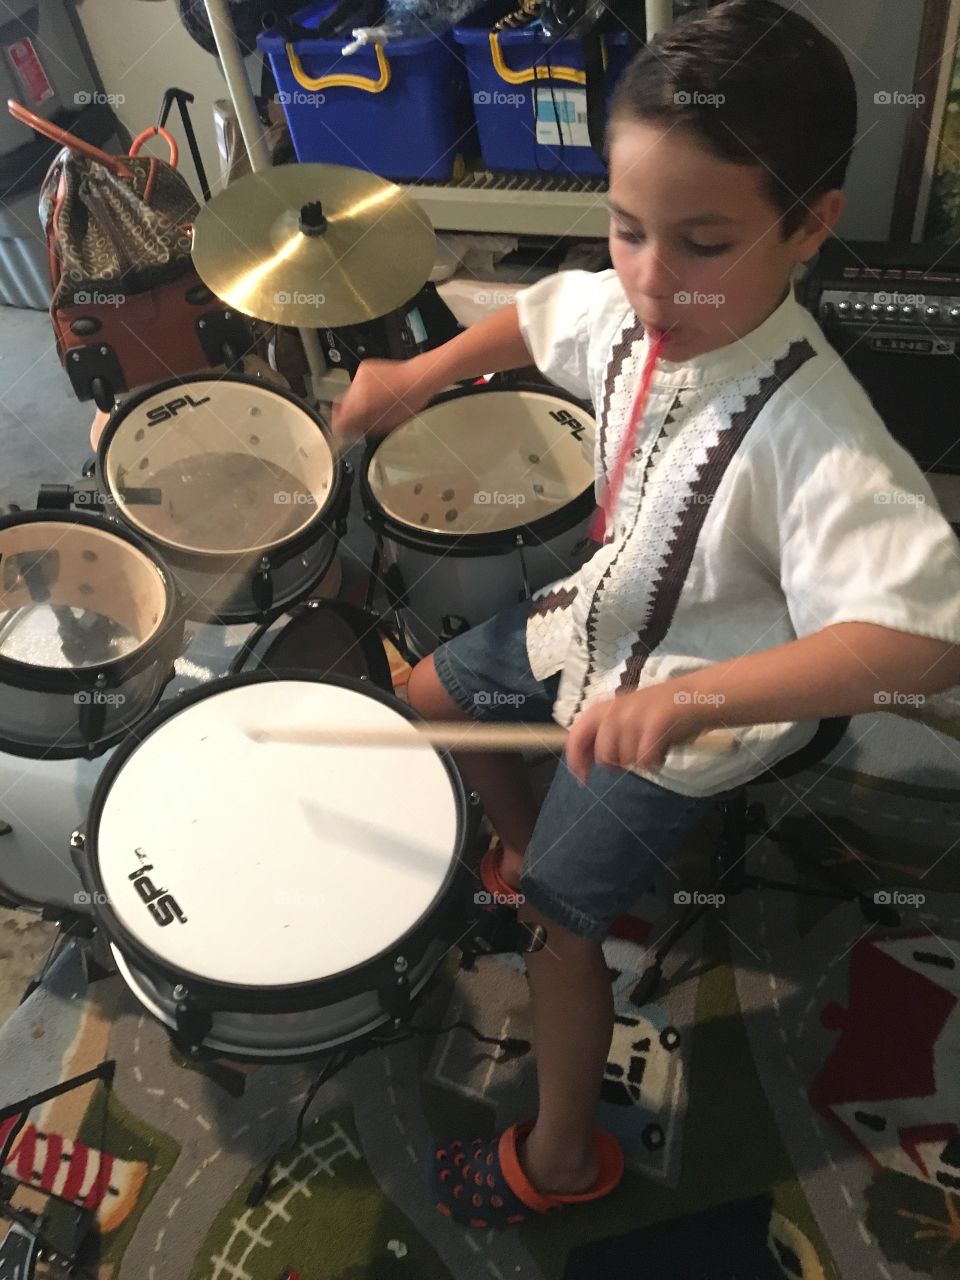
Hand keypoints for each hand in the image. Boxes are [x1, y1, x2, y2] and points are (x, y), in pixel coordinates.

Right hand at [330, 357, 438, 442]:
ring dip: (355, 402)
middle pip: (341, 406)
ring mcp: (360, 376)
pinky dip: (362, 391)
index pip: (339, 420)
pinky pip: (357, 384)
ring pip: (348, 394)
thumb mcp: (387, 423)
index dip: (339, 429)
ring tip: (369, 406)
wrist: (418, 378)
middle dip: (346, 414)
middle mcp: (357, 389)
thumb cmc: (408, 401)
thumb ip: (366, 428)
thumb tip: (354, 433)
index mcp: (362, 405)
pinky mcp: (364, 368)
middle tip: (353, 421)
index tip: (340, 433)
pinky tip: (374, 393)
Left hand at [565, 685, 706, 783]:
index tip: (581, 778)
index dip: (575, 760)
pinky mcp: (653, 726)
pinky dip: (655, 760)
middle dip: (618, 763)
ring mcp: (634, 718)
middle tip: (635, 755)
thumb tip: (585, 760)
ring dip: (640, 760)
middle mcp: (615, 712)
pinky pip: (645, 760)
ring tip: (653, 745)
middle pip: (604, 755)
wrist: (695, 694)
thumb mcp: (625, 714)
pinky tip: (663, 748)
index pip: (576, 736)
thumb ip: (605, 732)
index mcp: (604, 708)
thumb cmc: (659, 708)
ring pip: (626, 759)